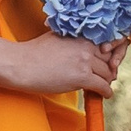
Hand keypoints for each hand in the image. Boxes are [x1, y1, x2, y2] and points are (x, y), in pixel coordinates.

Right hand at [0, 33, 130, 96]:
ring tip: (102, 85)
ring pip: (107, 73)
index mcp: (80, 35)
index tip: (107, 61)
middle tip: (105, 76)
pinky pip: (103, 86)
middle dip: (108, 69)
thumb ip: (73, 41)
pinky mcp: (82, 77)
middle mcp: (85, 46)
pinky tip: (105, 95)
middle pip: (108, 59)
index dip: (108, 54)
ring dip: (106, 81)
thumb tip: (84, 47)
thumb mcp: (57, 37)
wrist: (21, 65)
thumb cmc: (34, 52)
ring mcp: (84, 61)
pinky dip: (106, 92)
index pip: (106, 43)